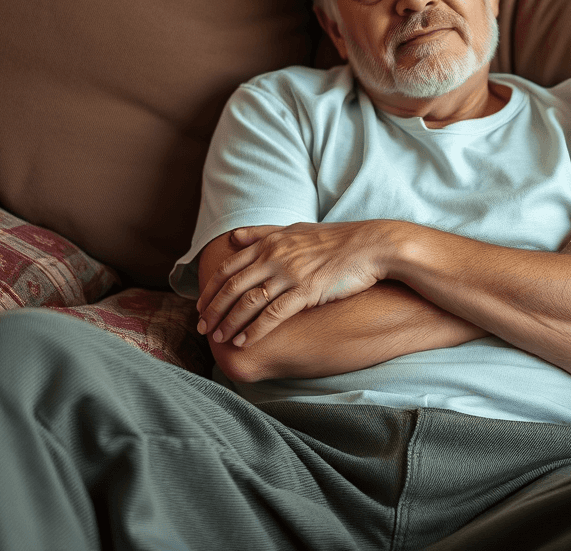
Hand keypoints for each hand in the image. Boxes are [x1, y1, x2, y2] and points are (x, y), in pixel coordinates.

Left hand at [196, 221, 388, 348]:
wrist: (371, 246)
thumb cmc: (335, 239)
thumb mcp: (295, 229)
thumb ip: (262, 234)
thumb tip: (233, 237)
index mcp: (270, 242)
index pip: (228, 267)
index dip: (210, 289)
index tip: (200, 307)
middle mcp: (275, 256)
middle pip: (232, 286)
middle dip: (213, 310)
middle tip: (202, 329)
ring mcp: (290, 273)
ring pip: (248, 302)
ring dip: (230, 323)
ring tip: (219, 339)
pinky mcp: (306, 290)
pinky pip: (273, 314)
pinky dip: (255, 329)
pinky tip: (245, 341)